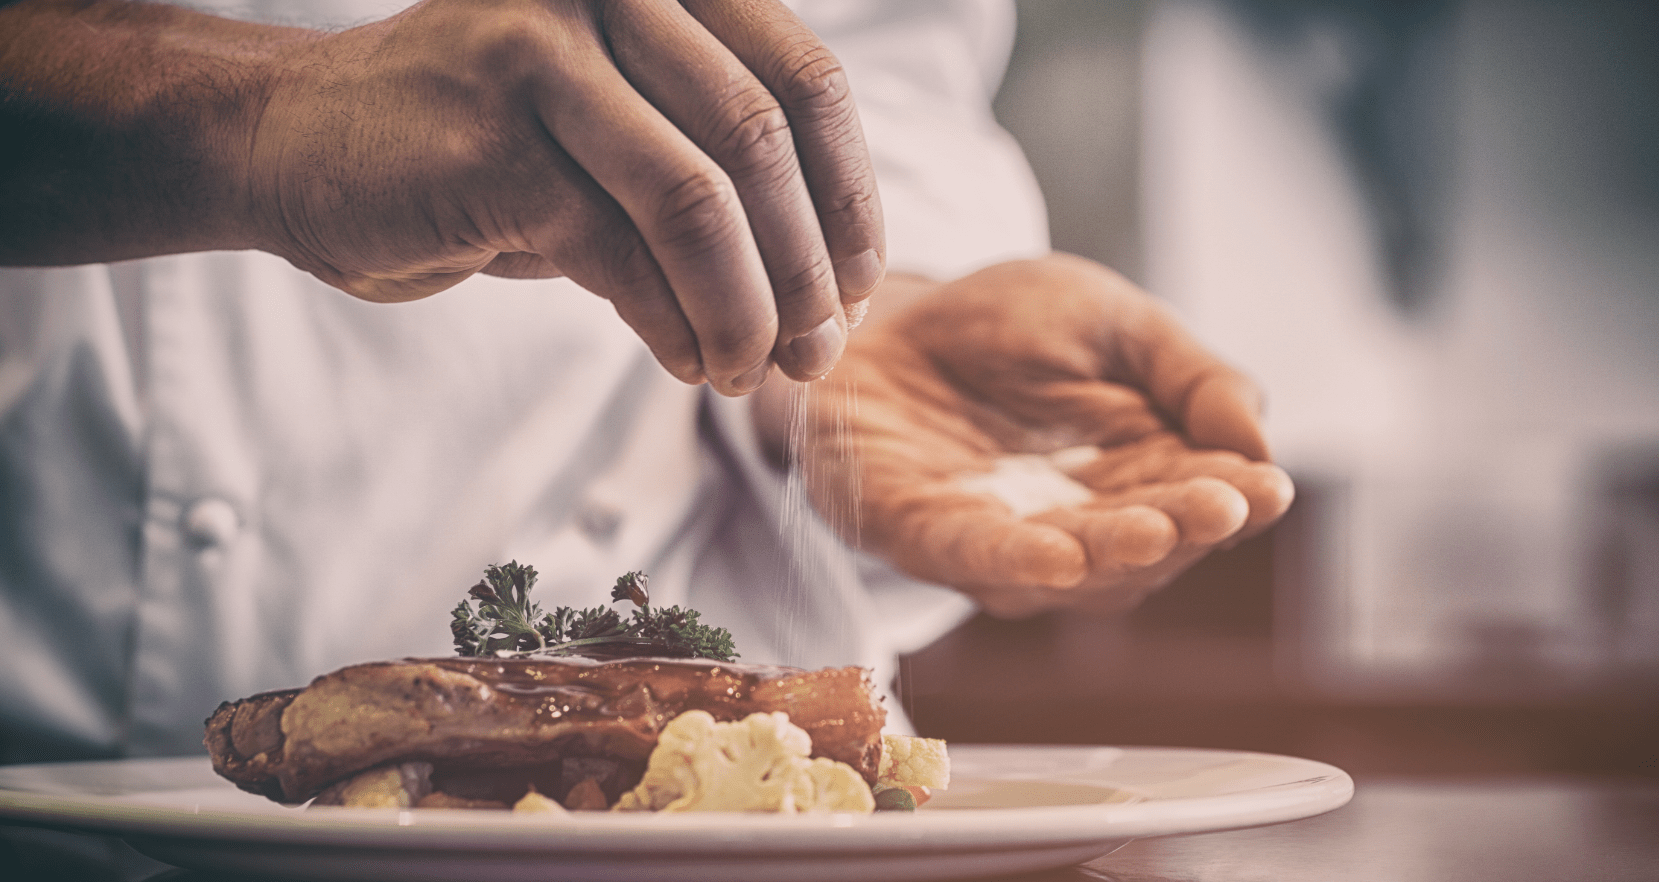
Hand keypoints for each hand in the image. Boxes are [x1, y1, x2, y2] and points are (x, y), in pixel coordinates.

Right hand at [249, 0, 883, 391]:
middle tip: (819, 353)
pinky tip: (687, 360)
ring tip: (750, 372)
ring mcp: (545, 53)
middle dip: (807, 268)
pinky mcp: (493, 140)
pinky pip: (623, 254)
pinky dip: (674, 324)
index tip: (861, 287)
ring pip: (701, 201)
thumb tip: (835, 293)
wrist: (300, 147)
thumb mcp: (618, 138)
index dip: (850, 195)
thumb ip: (716, 176)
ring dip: (747, 309)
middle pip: (762, 140)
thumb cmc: (481, 151)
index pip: (805, 80)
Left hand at [791, 254, 1293, 616]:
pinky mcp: (919, 534)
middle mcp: (1077, 526)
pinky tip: (1057, 558)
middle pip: (1143, 545)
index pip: (1199, 499)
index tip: (1267, 489)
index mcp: (1137, 476)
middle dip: (1182, 527)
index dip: (1234, 500)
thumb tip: (1259, 445)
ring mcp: (999, 542)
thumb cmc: (1003, 324)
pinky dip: (1011, 561)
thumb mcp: (1113, 321)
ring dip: (1109, 554)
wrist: (880, 314)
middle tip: (1222, 508)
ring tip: (1154, 530)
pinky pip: (969, 556)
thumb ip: (1189, 375)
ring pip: (1068, 567)